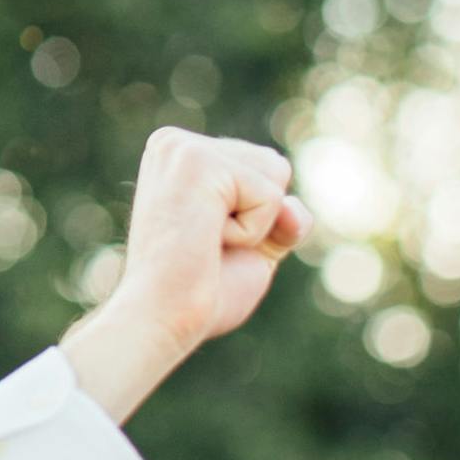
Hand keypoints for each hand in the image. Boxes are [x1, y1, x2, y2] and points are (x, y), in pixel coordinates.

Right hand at [58, 128, 308, 422]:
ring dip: (255, 227)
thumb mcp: (256, 248)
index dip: (259, 220)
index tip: (209, 242)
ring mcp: (183, 147)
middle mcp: (176, 142)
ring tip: (205, 242)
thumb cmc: (201, 292)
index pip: (266, 170)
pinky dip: (251, 232)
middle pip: (275, 166)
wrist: (163, 316)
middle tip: (207, 245)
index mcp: (182, 156)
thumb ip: (284, 220)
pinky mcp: (197, 160)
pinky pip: (270, 197)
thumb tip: (295, 208)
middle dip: (261, 219)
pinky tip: (207, 240)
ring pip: (275, 177)